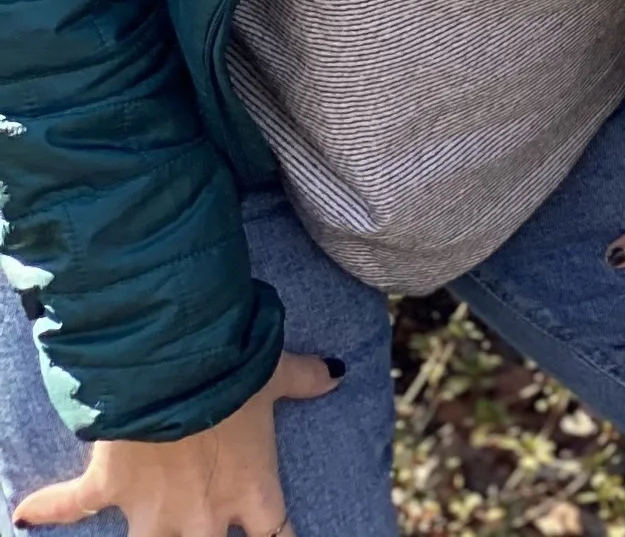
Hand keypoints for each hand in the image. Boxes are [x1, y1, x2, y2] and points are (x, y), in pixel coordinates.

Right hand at [14, 353, 339, 536]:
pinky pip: (73, 506)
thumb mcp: (276, 370)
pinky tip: (26, 514)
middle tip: (201, 536)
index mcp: (251, 489)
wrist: (172, 362)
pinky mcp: (110, 485)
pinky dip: (48, 508)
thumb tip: (337, 373)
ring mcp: (153, 507)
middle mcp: (203, 512)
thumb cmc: (232, 366)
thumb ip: (305, 378)